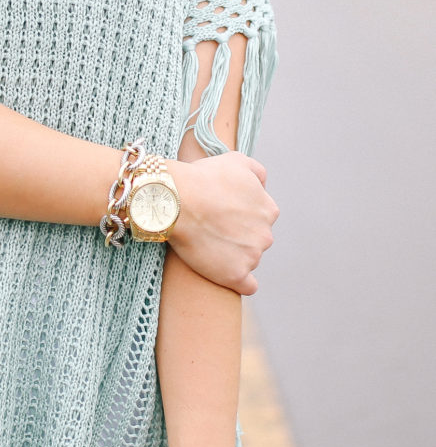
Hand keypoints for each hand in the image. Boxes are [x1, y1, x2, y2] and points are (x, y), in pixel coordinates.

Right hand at [167, 151, 278, 293]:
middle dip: (238, 237)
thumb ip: (257, 173)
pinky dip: (239, 282)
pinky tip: (226, 275)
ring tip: (208, 247)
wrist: (176, 199)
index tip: (221, 215)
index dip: (240, 217)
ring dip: (233, 256)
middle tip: (211, 230)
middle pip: (255, 241)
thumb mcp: (236, 160)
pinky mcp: (235, 275)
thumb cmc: (202, 177)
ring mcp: (252, 257)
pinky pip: (247, 286)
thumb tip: (263, 187)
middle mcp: (266, 235)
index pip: (261, 218)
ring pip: (248, 260)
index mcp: (269, 210)